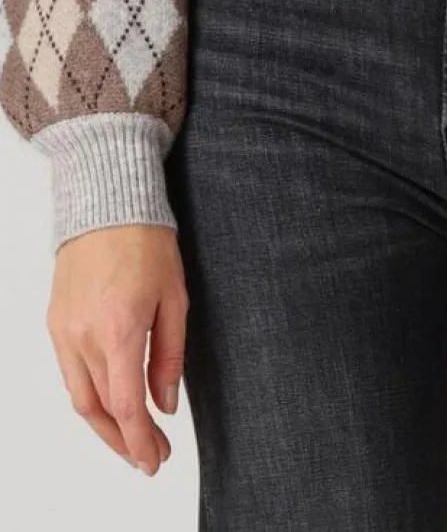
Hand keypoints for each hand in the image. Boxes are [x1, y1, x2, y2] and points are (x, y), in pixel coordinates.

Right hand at [46, 224, 187, 474]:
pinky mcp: (55, 323)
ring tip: (132, 438)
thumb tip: (165, 403)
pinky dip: (89, 395)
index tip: (156, 460)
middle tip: (150, 455)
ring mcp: (63, 331)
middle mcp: (83, 336)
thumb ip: (169, 356)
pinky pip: (70, 372)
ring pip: (79, 397)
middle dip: (125, 440)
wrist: (107, 205)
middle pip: (100, 409)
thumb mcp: (174, 298)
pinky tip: (110, 402)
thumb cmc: (147, 243)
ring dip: (104, 425)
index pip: (126, 405)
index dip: (141, 441)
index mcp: (118, 330)